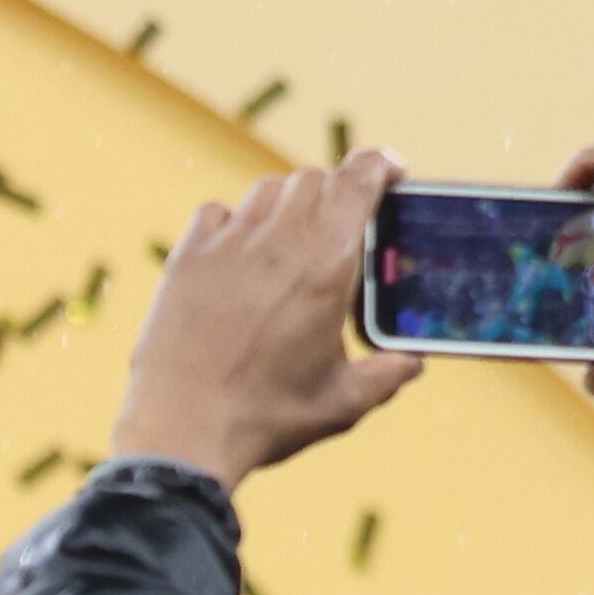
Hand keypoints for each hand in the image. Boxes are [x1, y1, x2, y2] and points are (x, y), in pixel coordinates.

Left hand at [109, 151, 421, 487]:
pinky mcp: (184, 260)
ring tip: (292, 243)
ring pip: (266, 191)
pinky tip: (239, 254)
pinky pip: (215, 213)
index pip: (358, 178)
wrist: (182, 430)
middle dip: (335, 193)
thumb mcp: (346, 401)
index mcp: (328, 263)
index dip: (379, 164)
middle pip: (313, 179)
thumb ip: (388, 374)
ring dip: (287, 205)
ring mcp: (225, 246)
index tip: (391, 171)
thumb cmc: (268, 417)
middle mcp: (277, 241)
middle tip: (341, 226)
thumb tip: (411, 362)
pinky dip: (233, 221)